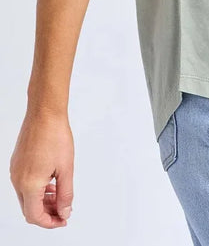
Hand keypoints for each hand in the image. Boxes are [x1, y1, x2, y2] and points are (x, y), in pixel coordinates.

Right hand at [10, 108, 73, 227]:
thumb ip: (65, 194)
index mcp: (29, 184)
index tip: (63, 219)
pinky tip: (51, 183)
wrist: (45, 113)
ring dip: (42, 201)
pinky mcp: (16, 163)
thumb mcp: (66, 168)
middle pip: (29, 209)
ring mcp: (15, 171)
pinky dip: (37, 189)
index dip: (50, 222)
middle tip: (64, 210)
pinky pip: (24, 184)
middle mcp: (17, 179)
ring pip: (26, 197)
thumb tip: (64, 211)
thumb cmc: (55, 135)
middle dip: (47, 213)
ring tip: (60, 196)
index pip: (35, 216)